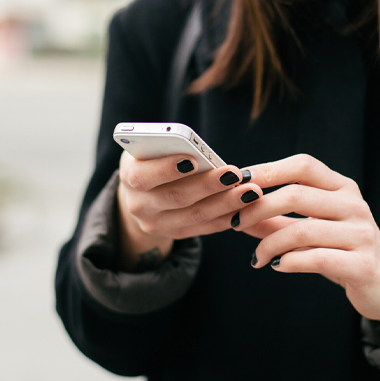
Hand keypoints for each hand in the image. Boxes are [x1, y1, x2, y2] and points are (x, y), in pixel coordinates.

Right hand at [116, 150, 262, 270]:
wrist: (144, 191)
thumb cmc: (154, 158)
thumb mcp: (153, 148)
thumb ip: (170, 146)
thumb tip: (195, 147)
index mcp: (129, 176)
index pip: (142, 175)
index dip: (166, 168)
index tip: (193, 159)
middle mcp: (138, 204)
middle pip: (175, 197)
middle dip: (208, 185)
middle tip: (234, 174)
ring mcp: (156, 224)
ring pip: (193, 215)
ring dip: (225, 204)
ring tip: (250, 191)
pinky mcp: (175, 233)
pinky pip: (204, 228)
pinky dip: (226, 218)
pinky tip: (246, 209)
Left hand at [233, 154, 379, 342]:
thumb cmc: (342, 250)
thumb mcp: (312, 229)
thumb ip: (276, 220)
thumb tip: (235, 210)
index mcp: (343, 188)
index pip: (304, 165)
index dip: (268, 170)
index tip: (239, 181)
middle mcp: (355, 205)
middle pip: (297, 194)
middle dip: (258, 208)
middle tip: (235, 222)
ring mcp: (361, 234)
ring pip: (302, 230)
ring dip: (269, 244)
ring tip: (257, 256)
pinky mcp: (363, 265)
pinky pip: (316, 258)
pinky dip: (289, 261)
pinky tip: (276, 265)